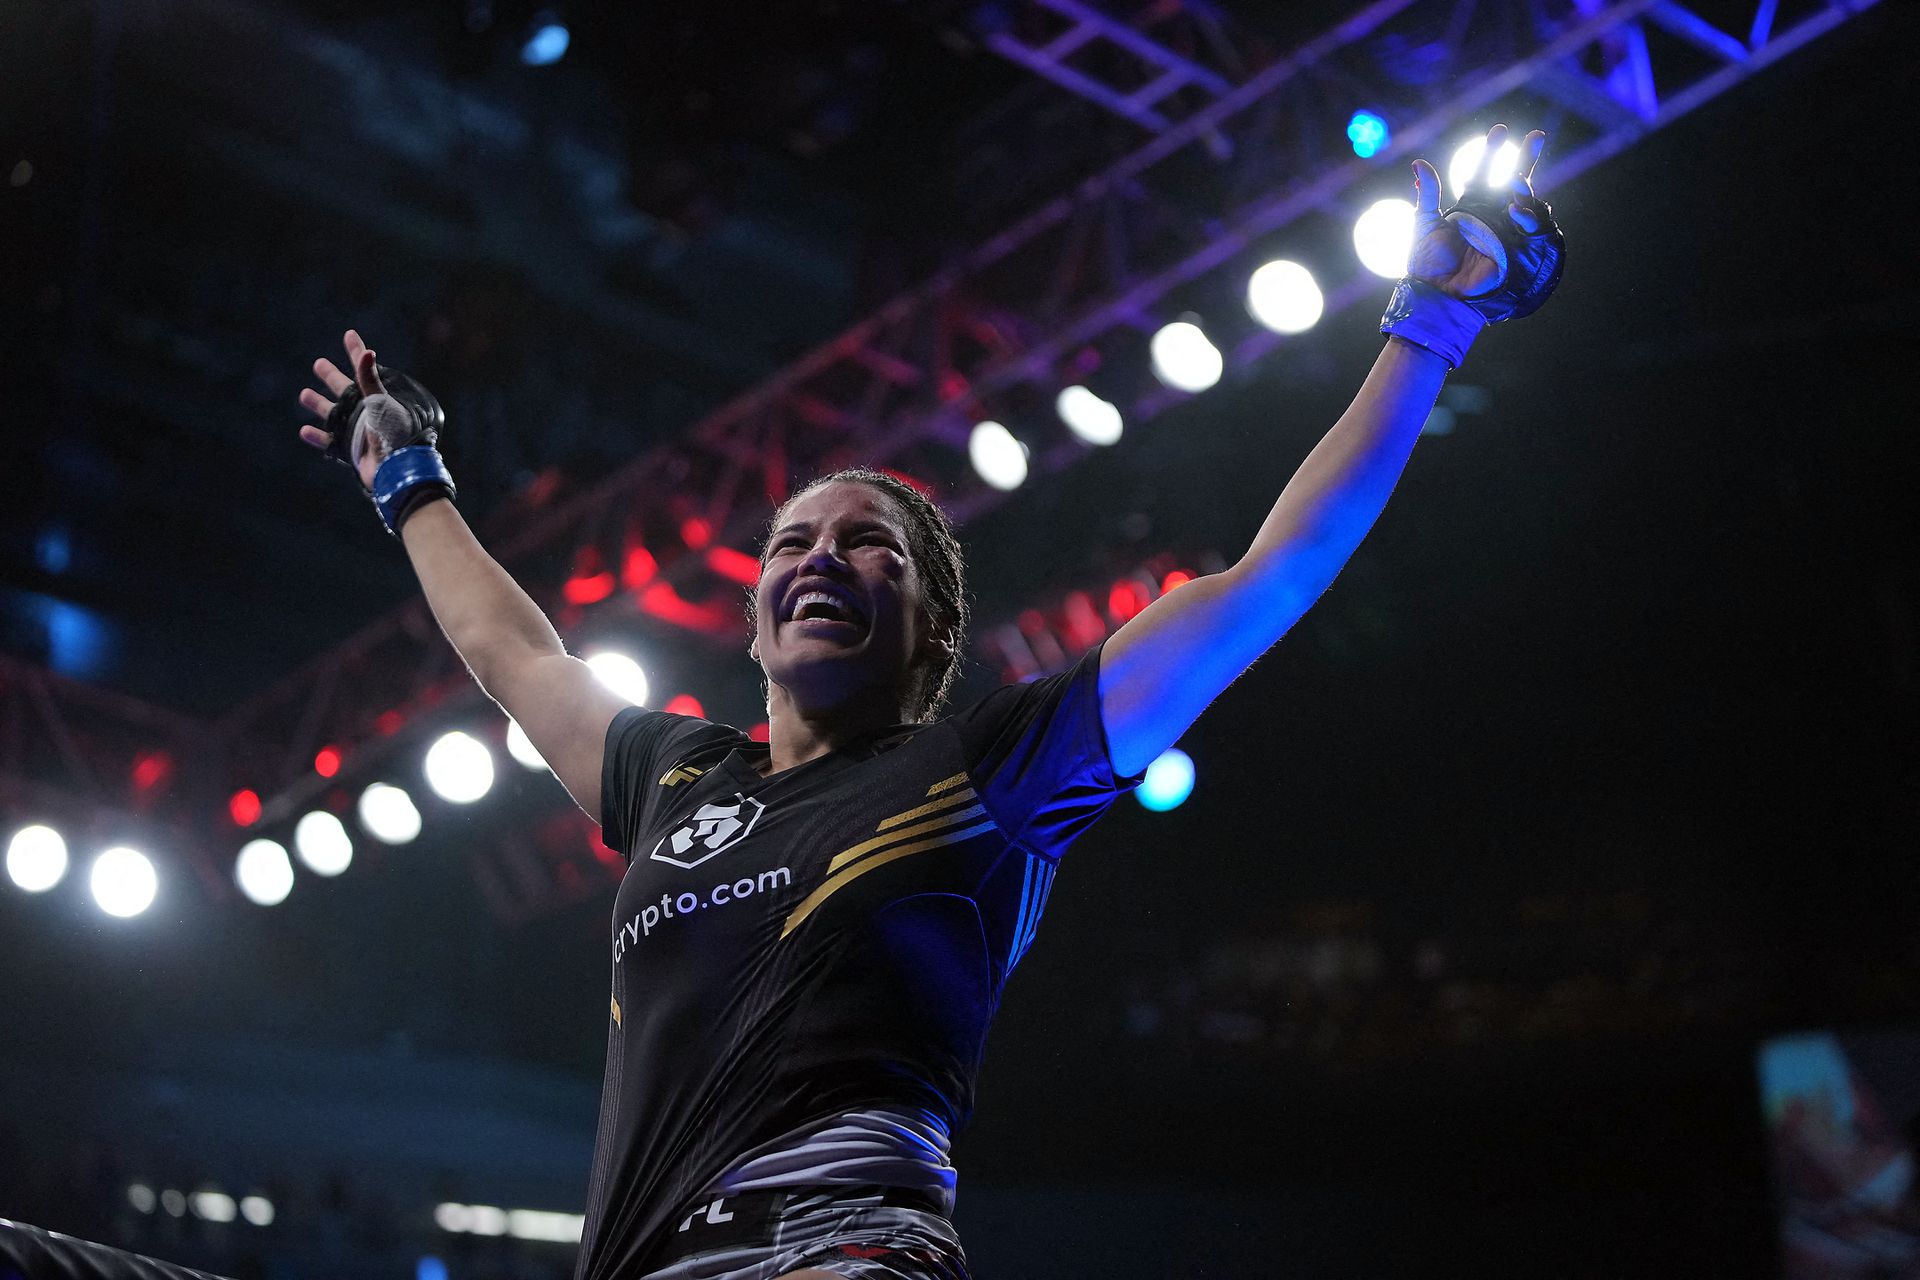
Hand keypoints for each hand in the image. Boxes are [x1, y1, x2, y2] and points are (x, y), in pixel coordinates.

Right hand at [298, 329, 387, 488]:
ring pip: (333, 414)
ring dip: (319, 404)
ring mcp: (357, 431)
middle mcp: (366, 412)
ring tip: (304, 394)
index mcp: (376, 398)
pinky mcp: (351, 450)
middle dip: (331, 377)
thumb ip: (369, 380)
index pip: (364, 370)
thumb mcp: (381, 403)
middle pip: (344, 390)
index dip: (356, 351)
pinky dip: (317, 437)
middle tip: (318, 364)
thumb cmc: (394, 434)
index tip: (350, 334)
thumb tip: (367, 352)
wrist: (397, 470)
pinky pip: (329, 442)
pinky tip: (304, 430)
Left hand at [1408, 124, 1547, 299]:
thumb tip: (1418, 163)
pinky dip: (1527, 216)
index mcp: (1470, 206)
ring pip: (1525, 202)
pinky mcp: (1514, 248)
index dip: (1493, 152)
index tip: (1500, 131)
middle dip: (1526, 158)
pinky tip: (1517, 208)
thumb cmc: (1425, 264)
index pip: (1485, 173)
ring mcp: (1504, 231)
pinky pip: (1530, 229)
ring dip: (1524, 188)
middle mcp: (1490, 216)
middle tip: (1537, 135)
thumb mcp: (1423, 224)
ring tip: (1515, 181)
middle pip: (1513, 182)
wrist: (1435, 293)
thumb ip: (1426, 194)